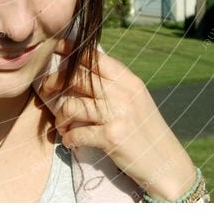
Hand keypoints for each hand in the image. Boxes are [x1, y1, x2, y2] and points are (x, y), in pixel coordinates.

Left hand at [38, 42, 196, 200]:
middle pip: (77, 77)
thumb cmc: (147, 132)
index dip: (72, 51)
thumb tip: (81, 71)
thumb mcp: (136, 100)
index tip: (56, 49)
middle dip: (55, 81)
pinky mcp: (111, 137)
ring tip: (62, 125)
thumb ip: (113, 85)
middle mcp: (123, 93)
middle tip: (46, 89)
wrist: (167, 165)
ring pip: (71, 106)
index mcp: (129, 81)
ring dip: (60, 117)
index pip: (95, 58)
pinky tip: (70, 141)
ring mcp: (117, 114)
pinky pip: (76, 133)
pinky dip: (68, 138)